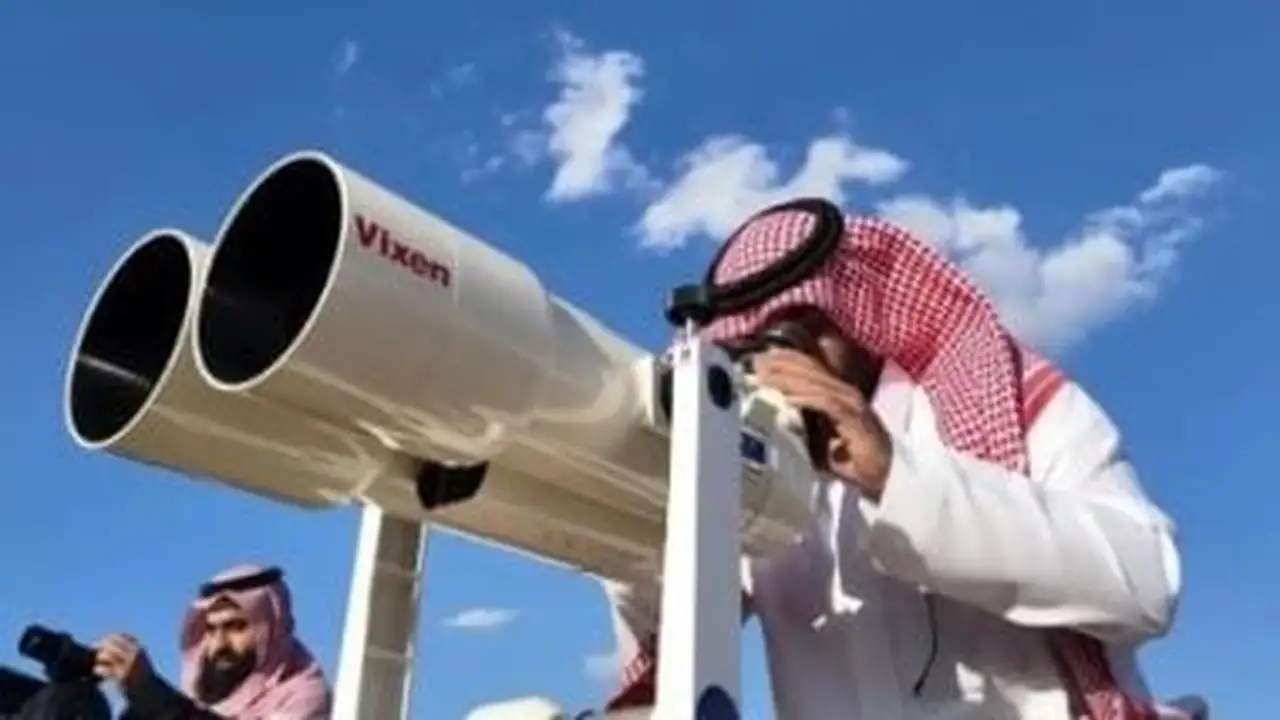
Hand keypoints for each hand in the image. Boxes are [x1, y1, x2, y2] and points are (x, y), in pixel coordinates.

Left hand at [94, 633, 154, 690]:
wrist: (148, 690)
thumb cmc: (141, 672)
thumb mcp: (139, 657)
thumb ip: (128, 648)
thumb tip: (107, 640)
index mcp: (138, 649)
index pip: (120, 637)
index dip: (109, 638)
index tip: (102, 642)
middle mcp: (134, 655)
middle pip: (111, 644)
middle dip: (101, 646)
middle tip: (94, 650)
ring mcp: (127, 666)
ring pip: (106, 655)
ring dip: (100, 657)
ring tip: (99, 662)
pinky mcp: (120, 677)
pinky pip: (103, 669)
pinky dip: (98, 669)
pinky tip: (99, 671)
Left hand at [754, 348, 893, 500]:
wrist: (878, 484)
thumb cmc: (847, 465)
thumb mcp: (818, 440)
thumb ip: (802, 423)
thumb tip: (773, 412)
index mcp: (837, 396)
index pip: (812, 369)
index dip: (786, 360)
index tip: (760, 359)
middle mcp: (847, 396)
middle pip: (813, 371)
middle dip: (783, 364)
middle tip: (757, 363)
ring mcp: (855, 408)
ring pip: (819, 385)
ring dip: (791, 379)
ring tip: (767, 378)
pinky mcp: (859, 423)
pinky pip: (829, 405)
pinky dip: (808, 399)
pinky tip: (789, 399)